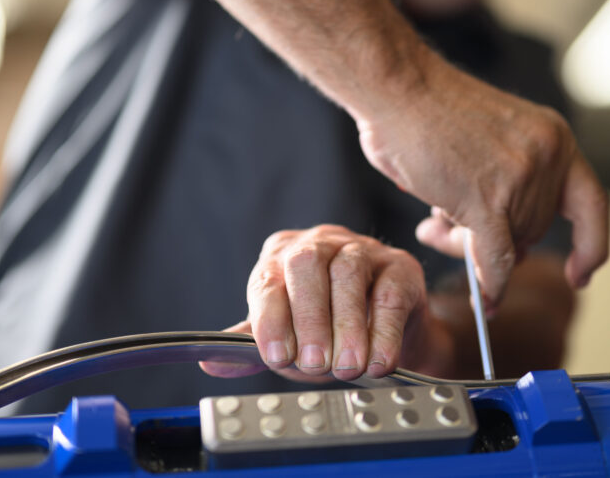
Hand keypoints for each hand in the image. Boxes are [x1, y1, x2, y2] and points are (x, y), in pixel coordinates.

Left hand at [200, 225, 453, 381]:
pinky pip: (390, 291)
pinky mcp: (399, 266)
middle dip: (309, 318)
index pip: (269, 280)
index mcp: (281, 257)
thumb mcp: (286, 338)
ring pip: (349, 274)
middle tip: (315, 364)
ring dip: (347, 325)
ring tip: (347, 367)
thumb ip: (252, 348)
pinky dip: (384, 330)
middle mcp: (319, 243)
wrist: (381, 330)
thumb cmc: (324, 329)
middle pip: (308, 265)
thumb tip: (209, 361)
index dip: (271, 319)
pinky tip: (379, 361)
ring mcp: (361, 249)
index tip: (277, 357)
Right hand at [356, 53, 608, 308]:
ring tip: (431, 226)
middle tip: (448, 229)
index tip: (584, 272)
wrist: (397, 86)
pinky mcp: (486, 201)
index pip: (590, 203)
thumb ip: (507, 184)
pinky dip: (491, 286)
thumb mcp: (492, 138)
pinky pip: (496, 261)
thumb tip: (500, 247)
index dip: (591, 244)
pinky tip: (484, 302)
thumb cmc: (427, 109)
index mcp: (553, 137)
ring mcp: (520, 180)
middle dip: (496, 237)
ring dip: (468, 247)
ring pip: (508, 245)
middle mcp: (547, 157)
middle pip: (534, 229)